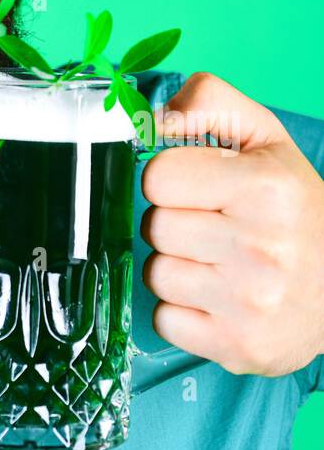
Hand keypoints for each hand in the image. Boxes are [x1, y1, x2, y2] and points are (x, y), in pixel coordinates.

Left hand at [139, 71, 323, 375]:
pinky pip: (166, 320)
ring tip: (216, 263)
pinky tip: (216, 298)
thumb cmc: (295, 206)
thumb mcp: (264, 138)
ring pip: (157, 273)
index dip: (171, 178)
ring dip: (177, 266)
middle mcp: (259, 246)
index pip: (158, 176)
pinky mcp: (239, 347)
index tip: (198, 187)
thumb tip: (153, 116)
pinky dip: (182, 311)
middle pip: (155, 226)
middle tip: (211, 226)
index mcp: (265, 187)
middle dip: (175, 222)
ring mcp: (250, 303)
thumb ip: (209, 101)